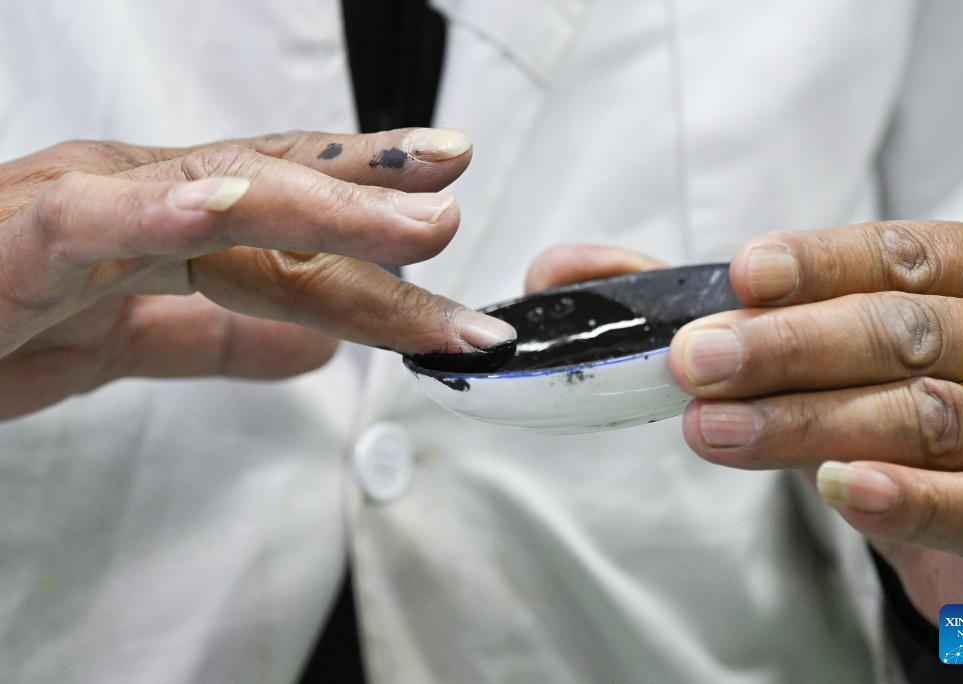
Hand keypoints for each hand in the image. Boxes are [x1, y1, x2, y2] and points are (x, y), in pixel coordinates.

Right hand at [0, 128, 514, 419]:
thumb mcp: (128, 340)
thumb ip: (221, 336)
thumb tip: (321, 345)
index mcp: (172, 223)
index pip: (298, 235)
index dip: (381, 254)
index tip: (459, 283)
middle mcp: (142, 198)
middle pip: (280, 192)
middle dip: (376, 197)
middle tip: (460, 195)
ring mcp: (83, 206)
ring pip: (219, 189)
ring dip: (322, 199)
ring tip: (412, 214)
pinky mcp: (17, 237)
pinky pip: (93, 218)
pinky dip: (159, 211)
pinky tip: (226, 206)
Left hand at [670, 221, 962, 648]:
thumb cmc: (888, 410)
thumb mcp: (814, 353)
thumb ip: (709, 310)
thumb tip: (566, 272)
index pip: (900, 256)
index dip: (820, 265)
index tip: (741, 278)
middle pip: (905, 332)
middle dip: (790, 346)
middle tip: (696, 363)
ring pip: (930, 415)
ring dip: (811, 421)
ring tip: (716, 430)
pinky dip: (906, 497)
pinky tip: (836, 488)